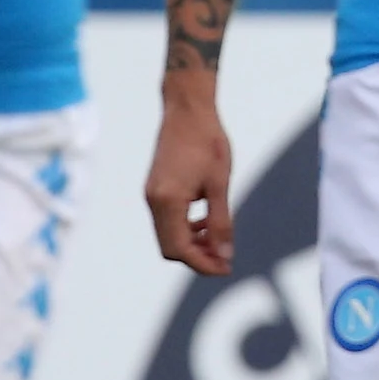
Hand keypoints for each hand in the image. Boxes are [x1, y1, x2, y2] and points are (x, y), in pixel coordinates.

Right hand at [146, 94, 236, 277]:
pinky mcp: (155, 189)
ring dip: (192, 244)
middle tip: (225, 259)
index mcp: (167, 201)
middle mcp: (153, 201)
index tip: (226, 268)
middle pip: (170, 247)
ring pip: (168, 235)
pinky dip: (186, 228)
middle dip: (197, 257)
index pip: (179, 249)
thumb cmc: (208, 143)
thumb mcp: (220, 185)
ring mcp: (151, 195)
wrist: (188, 111)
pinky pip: (167, 220)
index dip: (202, 264)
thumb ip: (221, 222)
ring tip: (219, 241)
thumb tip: (224, 255)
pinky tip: (206, 222)